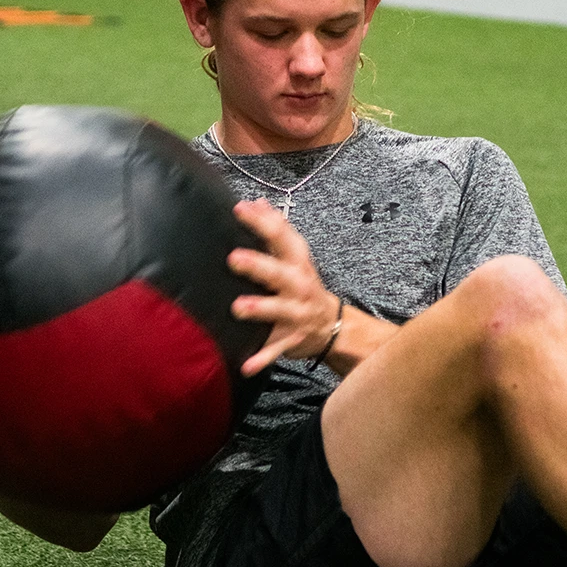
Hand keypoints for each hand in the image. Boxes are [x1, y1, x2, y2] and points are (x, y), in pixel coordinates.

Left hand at [227, 200, 340, 376]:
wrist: (331, 326)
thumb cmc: (304, 286)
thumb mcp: (294, 257)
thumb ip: (274, 231)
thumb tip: (256, 202)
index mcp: (297, 263)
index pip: (282, 236)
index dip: (262, 222)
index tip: (239, 209)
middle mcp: (298, 286)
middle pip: (280, 273)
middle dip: (258, 266)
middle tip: (234, 259)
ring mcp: (296, 314)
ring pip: (278, 312)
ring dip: (261, 309)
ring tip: (240, 307)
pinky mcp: (290, 340)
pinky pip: (275, 351)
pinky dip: (261, 359)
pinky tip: (245, 365)